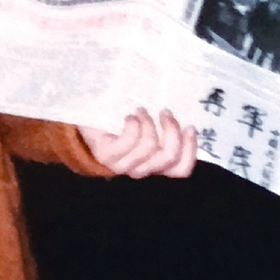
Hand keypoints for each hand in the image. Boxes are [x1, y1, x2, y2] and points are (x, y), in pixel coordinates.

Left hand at [79, 108, 196, 178]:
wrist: (88, 118)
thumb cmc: (123, 119)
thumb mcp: (150, 123)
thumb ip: (167, 127)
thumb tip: (190, 119)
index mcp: (155, 164)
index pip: (180, 170)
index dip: (190, 149)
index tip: (190, 126)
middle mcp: (141, 169)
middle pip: (168, 156)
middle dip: (171, 130)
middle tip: (165, 111)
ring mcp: (122, 165)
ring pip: (149, 147)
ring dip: (148, 122)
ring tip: (140, 110)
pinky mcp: (106, 155)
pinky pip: (129, 142)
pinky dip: (133, 124)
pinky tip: (129, 116)